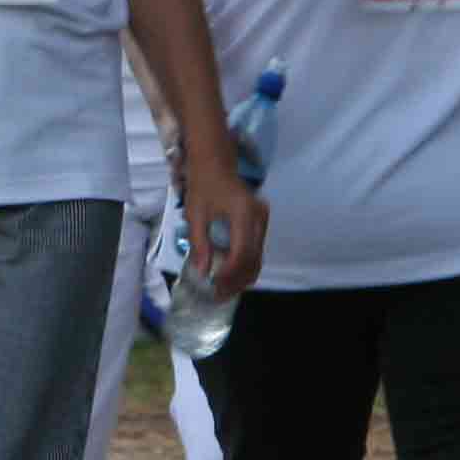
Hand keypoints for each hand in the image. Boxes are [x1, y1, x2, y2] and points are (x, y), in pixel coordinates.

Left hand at [185, 177, 269, 296]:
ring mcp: (263, 220)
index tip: (214, 286)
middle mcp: (259, 218)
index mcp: (244, 213)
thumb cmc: (204, 185)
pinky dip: (245, 265)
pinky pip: (256, 250)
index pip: (241, 251)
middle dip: (237, 280)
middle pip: (254, 258)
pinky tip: (229, 275)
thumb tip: (202, 272)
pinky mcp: (261, 223)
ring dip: (242, 276)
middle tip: (218, 295)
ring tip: (223, 290)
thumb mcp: (195, 214)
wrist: (216, 164)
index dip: (229, 273)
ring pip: (258, 257)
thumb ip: (199, 243)